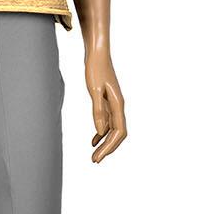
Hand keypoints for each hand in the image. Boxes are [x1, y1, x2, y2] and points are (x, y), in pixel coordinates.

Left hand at [84, 48, 126, 163]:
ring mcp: (114, 103)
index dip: (109, 147)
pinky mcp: (107, 101)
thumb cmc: (95, 69)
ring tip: (94, 154)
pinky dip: (101, 132)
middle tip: (94, 160)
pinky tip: (93, 140)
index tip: (97, 157)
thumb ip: (98, 111)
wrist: (97, 53)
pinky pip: (107, 122)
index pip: (118, 132)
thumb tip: (100, 132)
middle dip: (107, 149)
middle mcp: (118, 105)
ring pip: (112, 129)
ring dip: (104, 142)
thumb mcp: (94, 91)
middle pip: (117, 133)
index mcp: (118, 104)